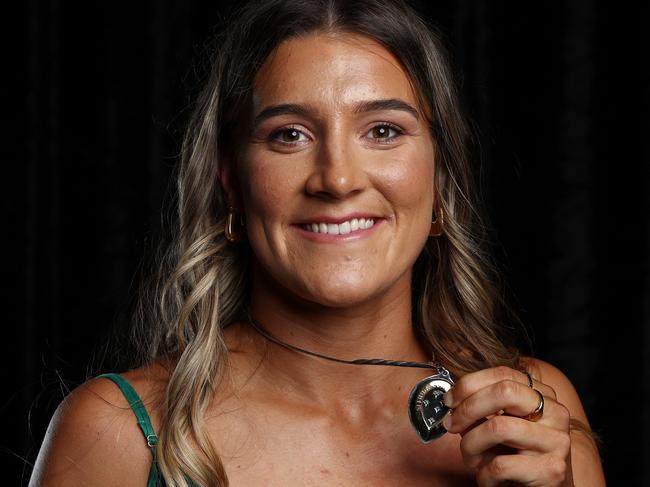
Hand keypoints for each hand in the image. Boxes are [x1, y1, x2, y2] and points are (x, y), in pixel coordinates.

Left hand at [442, 366, 572, 485]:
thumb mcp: (503, 425)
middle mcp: (556, 413)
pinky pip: (500, 465)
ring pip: (498, 428)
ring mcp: (557, 441)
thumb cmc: (518, 457)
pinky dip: (483, 473)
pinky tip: (487, 477)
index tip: (449, 400)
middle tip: (451, 424)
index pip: (503, 374)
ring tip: (469, 458)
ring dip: (470, 444)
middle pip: (504, 392)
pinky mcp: (551, 470)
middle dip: (468, 408)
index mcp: (544, 395)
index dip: (470, 384)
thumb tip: (452, 400)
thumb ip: (484, 408)